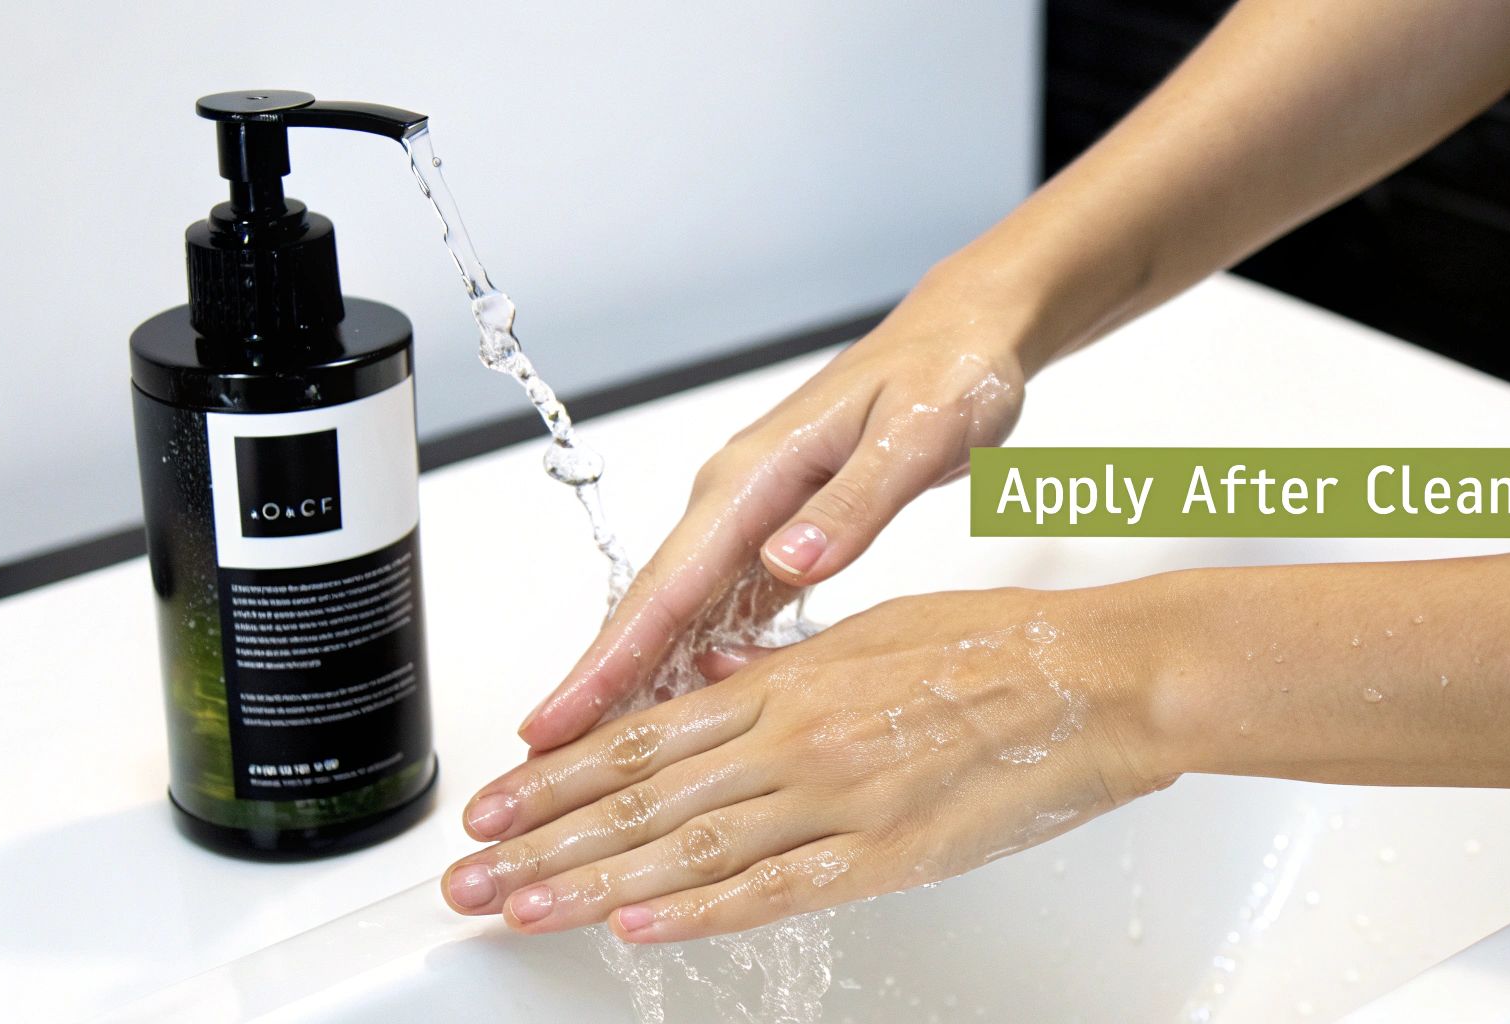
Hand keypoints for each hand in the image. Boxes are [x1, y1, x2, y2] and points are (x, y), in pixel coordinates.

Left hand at [443, 586, 1172, 941]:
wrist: (1101, 675)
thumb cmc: (1005, 642)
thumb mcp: (878, 629)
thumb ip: (789, 662)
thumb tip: (719, 674)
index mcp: (791, 676)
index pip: (646, 734)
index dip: (561, 773)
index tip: (500, 800)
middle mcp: (796, 735)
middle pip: (642, 798)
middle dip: (543, 838)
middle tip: (470, 872)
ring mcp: (838, 796)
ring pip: (687, 849)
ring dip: (589, 882)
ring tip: (517, 906)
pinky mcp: (888, 852)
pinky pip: (775, 889)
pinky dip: (698, 911)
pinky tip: (633, 925)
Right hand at [515, 268, 1032, 751]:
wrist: (967, 335)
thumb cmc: (946, 372)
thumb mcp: (915, 433)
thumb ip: (854, 501)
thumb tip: (791, 561)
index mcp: (755, 476)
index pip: (667, 584)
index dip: (609, 661)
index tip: (556, 722)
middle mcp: (741, 500)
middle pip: (655, 610)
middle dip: (598, 688)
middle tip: (541, 771)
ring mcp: (759, 519)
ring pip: (683, 619)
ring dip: (641, 686)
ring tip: (591, 765)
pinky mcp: (786, 534)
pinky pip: (727, 612)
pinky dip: (698, 663)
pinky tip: (682, 714)